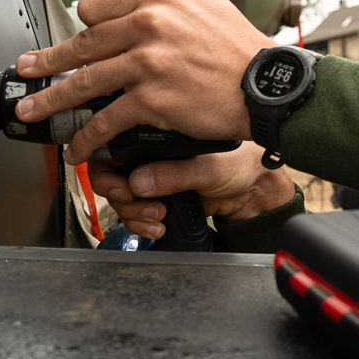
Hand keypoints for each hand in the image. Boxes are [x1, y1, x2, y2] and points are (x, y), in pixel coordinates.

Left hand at [13, 0, 273, 162]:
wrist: (265, 85)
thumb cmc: (240, 48)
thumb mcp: (206, 2)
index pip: (95, 6)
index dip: (82, 27)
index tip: (73, 41)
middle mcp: (148, 22)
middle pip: (82, 44)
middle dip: (46, 62)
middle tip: (27, 71)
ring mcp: (147, 61)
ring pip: (85, 82)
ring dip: (52, 101)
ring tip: (33, 112)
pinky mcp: (151, 97)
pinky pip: (107, 118)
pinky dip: (88, 136)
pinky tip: (78, 146)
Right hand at [88, 143, 295, 238]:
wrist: (253, 194)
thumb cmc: (239, 164)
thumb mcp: (209, 166)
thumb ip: (175, 174)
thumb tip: (140, 182)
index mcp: (159, 134)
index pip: (115, 142)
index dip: (105, 163)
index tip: (115, 183)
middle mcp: (150, 154)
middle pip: (109, 173)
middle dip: (115, 191)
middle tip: (130, 199)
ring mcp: (152, 178)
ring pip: (119, 198)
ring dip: (131, 212)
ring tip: (156, 215)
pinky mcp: (157, 199)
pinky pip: (134, 214)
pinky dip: (141, 223)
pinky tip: (158, 224)